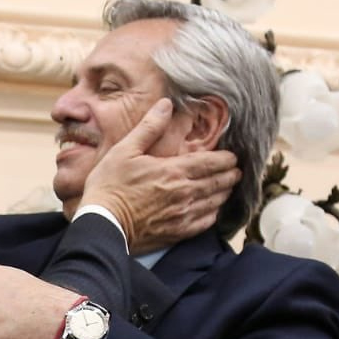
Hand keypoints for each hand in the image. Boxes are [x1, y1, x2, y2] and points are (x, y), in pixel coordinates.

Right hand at [81, 99, 239, 253]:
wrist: (102, 224)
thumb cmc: (109, 186)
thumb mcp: (124, 150)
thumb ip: (149, 127)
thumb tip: (166, 105)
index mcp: (173, 171)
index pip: (211, 162)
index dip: (225, 159)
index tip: (233, 156)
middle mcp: (184, 194)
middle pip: (218, 183)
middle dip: (230, 175)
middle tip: (236, 170)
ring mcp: (182, 215)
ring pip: (214, 203)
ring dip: (224, 193)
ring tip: (228, 187)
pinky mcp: (176, 233)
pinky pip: (204, 223)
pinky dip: (213, 215)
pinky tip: (212, 211)